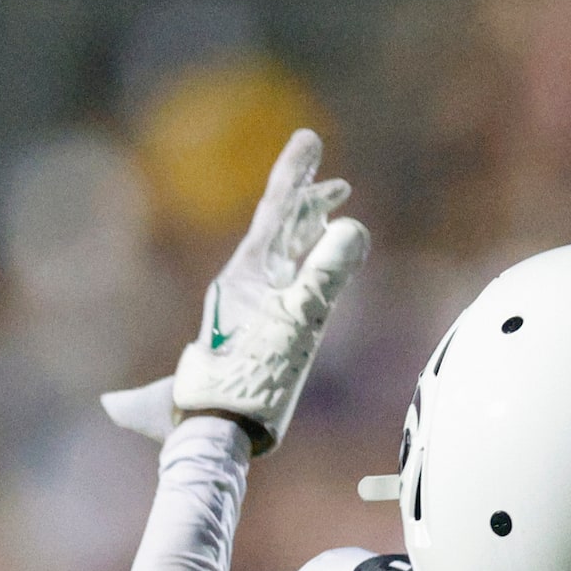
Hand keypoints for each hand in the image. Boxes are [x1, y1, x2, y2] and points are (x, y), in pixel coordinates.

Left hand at [101, 129, 368, 451]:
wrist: (214, 430)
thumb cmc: (249, 382)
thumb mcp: (298, 325)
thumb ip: (327, 274)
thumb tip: (355, 227)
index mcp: (246, 274)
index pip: (276, 212)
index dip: (294, 174)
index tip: (308, 140)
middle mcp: (246, 284)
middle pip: (280, 227)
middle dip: (306, 195)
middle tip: (328, 169)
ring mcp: (253, 307)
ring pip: (283, 252)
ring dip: (308, 225)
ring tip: (330, 205)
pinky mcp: (264, 331)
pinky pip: (288, 282)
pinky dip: (307, 260)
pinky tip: (317, 261)